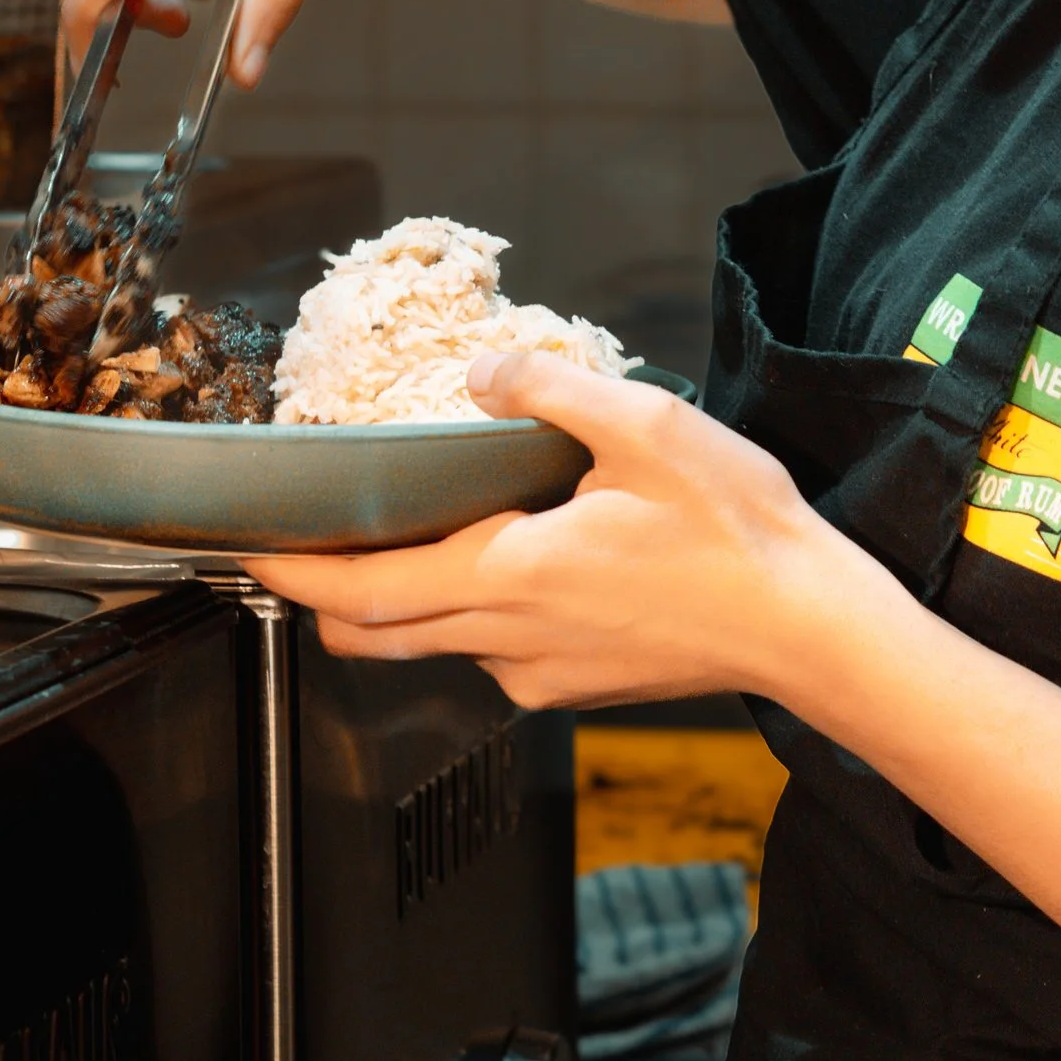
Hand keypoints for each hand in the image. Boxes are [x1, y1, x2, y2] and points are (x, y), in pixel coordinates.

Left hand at [244, 350, 907, 712]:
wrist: (811, 630)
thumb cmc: (738, 534)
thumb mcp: (648, 430)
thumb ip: (551, 392)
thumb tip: (483, 373)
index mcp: (511, 577)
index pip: (365, 591)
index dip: (296, 574)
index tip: (250, 551)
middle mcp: (511, 642)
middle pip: (379, 634)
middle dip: (324, 596)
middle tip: (291, 550)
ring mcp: (543, 675)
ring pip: (436, 643)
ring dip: (403, 600)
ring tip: (403, 537)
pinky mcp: (577, 686)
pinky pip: (495, 651)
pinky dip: (473, 611)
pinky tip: (513, 560)